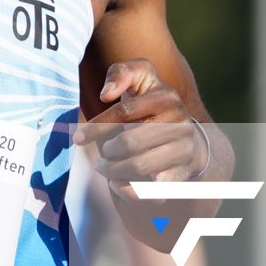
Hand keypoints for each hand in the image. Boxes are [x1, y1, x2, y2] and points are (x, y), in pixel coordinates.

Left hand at [74, 60, 207, 184]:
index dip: (97, 125)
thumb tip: (106, 94)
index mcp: (166, 97)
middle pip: (129, 142)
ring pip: (139, 167)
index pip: (124, 111)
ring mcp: (184, 151)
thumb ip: (121, 73)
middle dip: (107, 152)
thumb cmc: (152, 107)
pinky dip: (129, 191)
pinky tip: (118, 184)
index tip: (78, 138)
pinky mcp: (184, 175)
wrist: (188, 139)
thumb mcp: (140, 80)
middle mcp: (180, 123)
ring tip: (105, 169)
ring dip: (113, 171)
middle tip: (100, 158)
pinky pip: (152, 192)